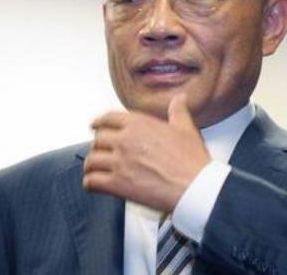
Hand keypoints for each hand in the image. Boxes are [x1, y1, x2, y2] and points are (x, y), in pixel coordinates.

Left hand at [82, 94, 210, 211]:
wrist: (196, 188)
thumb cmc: (192, 162)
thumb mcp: (186, 129)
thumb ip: (178, 112)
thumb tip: (179, 99)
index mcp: (138, 124)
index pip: (107, 118)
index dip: (98, 122)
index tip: (95, 126)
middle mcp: (125, 140)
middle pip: (97, 140)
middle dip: (98, 147)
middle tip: (101, 152)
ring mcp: (119, 162)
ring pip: (91, 160)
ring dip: (92, 165)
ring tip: (95, 169)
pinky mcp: (117, 184)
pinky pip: (91, 181)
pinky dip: (90, 183)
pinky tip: (94, 184)